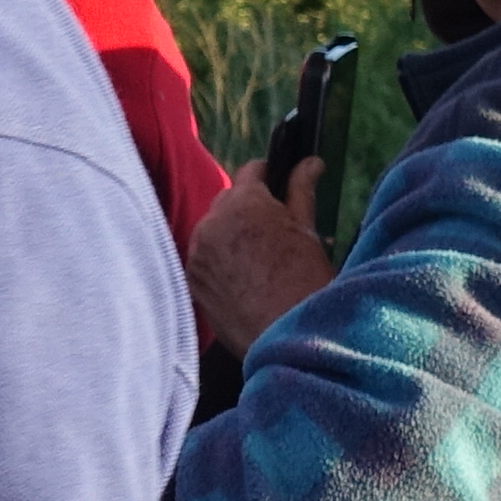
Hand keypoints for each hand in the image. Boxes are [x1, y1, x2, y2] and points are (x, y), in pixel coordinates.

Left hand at [186, 160, 342, 355]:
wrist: (287, 338)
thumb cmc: (304, 284)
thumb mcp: (307, 231)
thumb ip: (301, 190)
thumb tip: (310, 162)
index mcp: (244, 203)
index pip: (251, 171)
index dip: (268, 178)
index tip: (277, 188)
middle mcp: (213, 221)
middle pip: (229, 201)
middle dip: (248, 210)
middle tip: (274, 233)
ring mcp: (197, 251)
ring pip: (214, 229)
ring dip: (231, 235)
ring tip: (258, 260)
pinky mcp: (190, 279)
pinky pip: (204, 257)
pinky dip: (218, 261)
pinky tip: (242, 278)